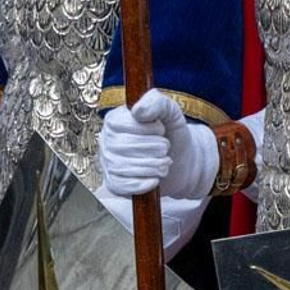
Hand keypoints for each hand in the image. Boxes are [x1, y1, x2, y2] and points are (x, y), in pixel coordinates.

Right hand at [98, 90, 216, 200]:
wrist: (183, 161)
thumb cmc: (173, 133)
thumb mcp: (170, 111)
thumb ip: (156, 102)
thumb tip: (137, 111)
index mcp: (115, 119)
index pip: (122, 124)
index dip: (147, 129)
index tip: (161, 129)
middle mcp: (107, 140)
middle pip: (123, 147)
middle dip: (153, 148)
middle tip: (166, 148)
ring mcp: (108, 162)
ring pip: (123, 167)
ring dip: (152, 166)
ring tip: (165, 163)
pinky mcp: (114, 183)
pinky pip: (122, 186)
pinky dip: (143, 184)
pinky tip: (156, 179)